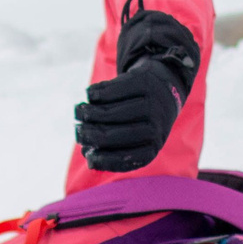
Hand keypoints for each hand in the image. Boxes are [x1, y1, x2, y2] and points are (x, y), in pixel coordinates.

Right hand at [74, 57, 184, 171]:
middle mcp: (155, 127)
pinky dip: (96, 94)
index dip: (102, 159)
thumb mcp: (133, 139)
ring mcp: (151, 104)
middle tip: (78, 131)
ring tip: (79, 113)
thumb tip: (91, 161)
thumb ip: (111, 150)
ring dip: (90, 114)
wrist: (163, 88)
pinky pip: (113, 91)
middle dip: (91, 135)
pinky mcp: (144, 82)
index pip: (125, 160)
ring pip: (112, 113)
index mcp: (152, 147)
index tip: (86, 153)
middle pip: (115, 135)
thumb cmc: (139, 120)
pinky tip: (90, 96)